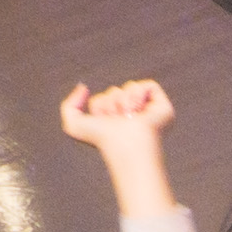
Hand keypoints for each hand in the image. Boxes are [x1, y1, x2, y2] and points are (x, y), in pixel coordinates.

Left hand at [60, 78, 180, 215]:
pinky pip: (148, 85)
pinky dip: (139, 94)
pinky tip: (138, 109)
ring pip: (130, 87)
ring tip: (129, 117)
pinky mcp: (163, 108)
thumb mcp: (74, 125)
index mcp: (117, 123)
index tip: (105, 123)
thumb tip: (84, 87)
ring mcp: (150, 113)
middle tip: (118, 121)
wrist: (125, 146)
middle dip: (111, 103)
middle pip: (115, 91)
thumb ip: (68, 106)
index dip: (99, 106)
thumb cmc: (102, 141)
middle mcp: (134, 118)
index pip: (104, 98)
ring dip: (123, 101)